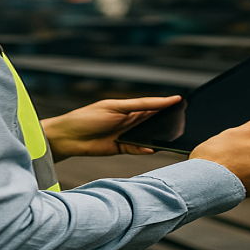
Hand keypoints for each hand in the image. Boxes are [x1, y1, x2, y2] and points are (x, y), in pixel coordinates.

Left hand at [41, 96, 180, 159]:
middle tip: (181, 121)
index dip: (165, 103)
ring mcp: (125, 134)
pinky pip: (137, 149)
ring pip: (146, 135)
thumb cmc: (87, 117)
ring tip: (170, 136)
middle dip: (165, 120)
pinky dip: (144, 149)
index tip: (181, 101)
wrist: (68, 137)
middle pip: (151, 120)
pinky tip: (151, 149)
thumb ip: (137, 106)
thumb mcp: (114, 107)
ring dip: (156, 136)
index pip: (150, 104)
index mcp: (126, 107)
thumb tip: (159, 102)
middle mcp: (127, 120)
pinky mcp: (120, 148)